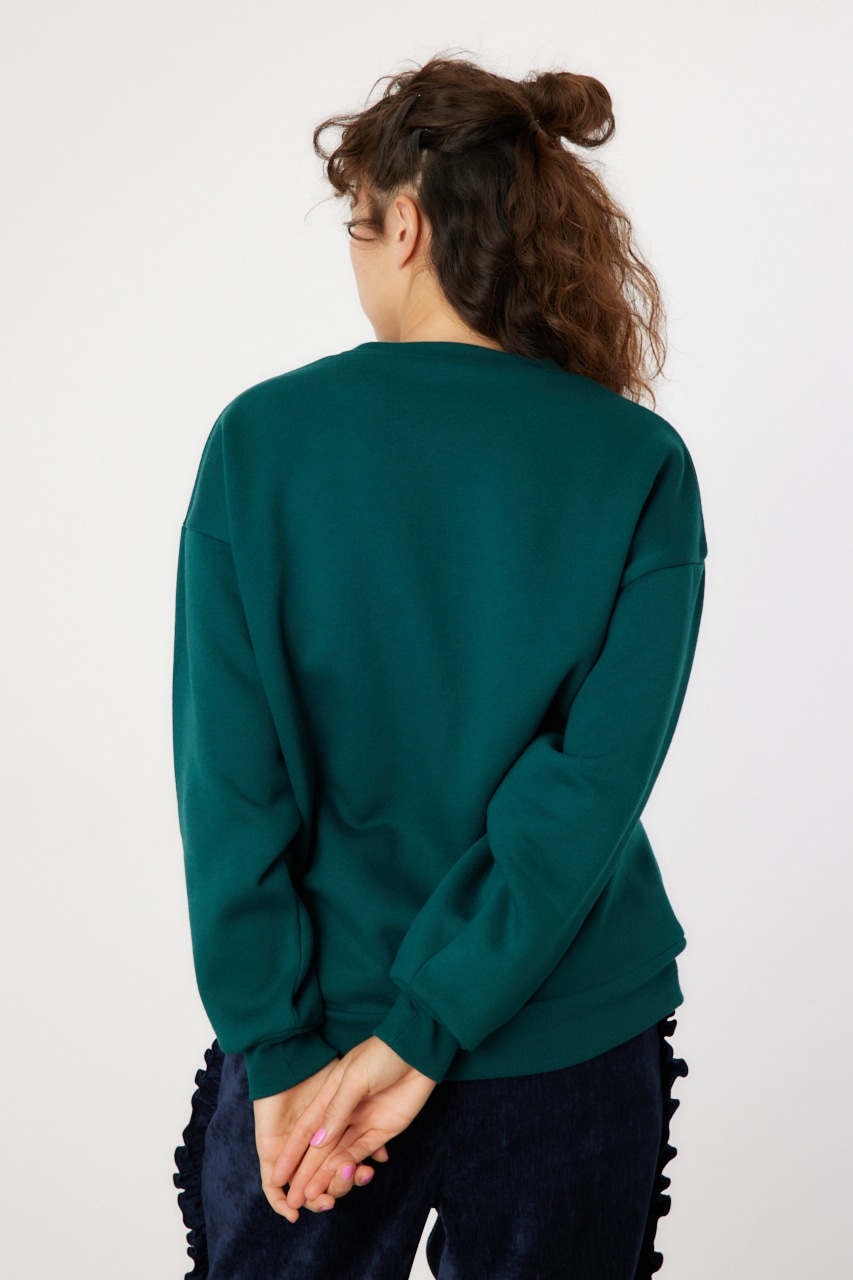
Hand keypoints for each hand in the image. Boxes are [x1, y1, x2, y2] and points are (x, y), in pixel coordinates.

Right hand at [274, 1035, 437, 1212]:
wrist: (416, 1049)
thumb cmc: (382, 1054)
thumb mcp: (353, 1077)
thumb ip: (336, 1110)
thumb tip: (316, 1141)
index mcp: (329, 1096)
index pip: (305, 1130)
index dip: (290, 1153)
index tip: (276, 1176)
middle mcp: (343, 1112)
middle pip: (320, 1149)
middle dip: (306, 1174)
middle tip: (294, 1199)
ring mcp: (362, 1122)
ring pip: (339, 1155)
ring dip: (325, 1176)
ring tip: (314, 1197)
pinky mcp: (382, 1130)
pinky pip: (362, 1151)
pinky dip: (350, 1164)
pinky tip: (337, 1176)